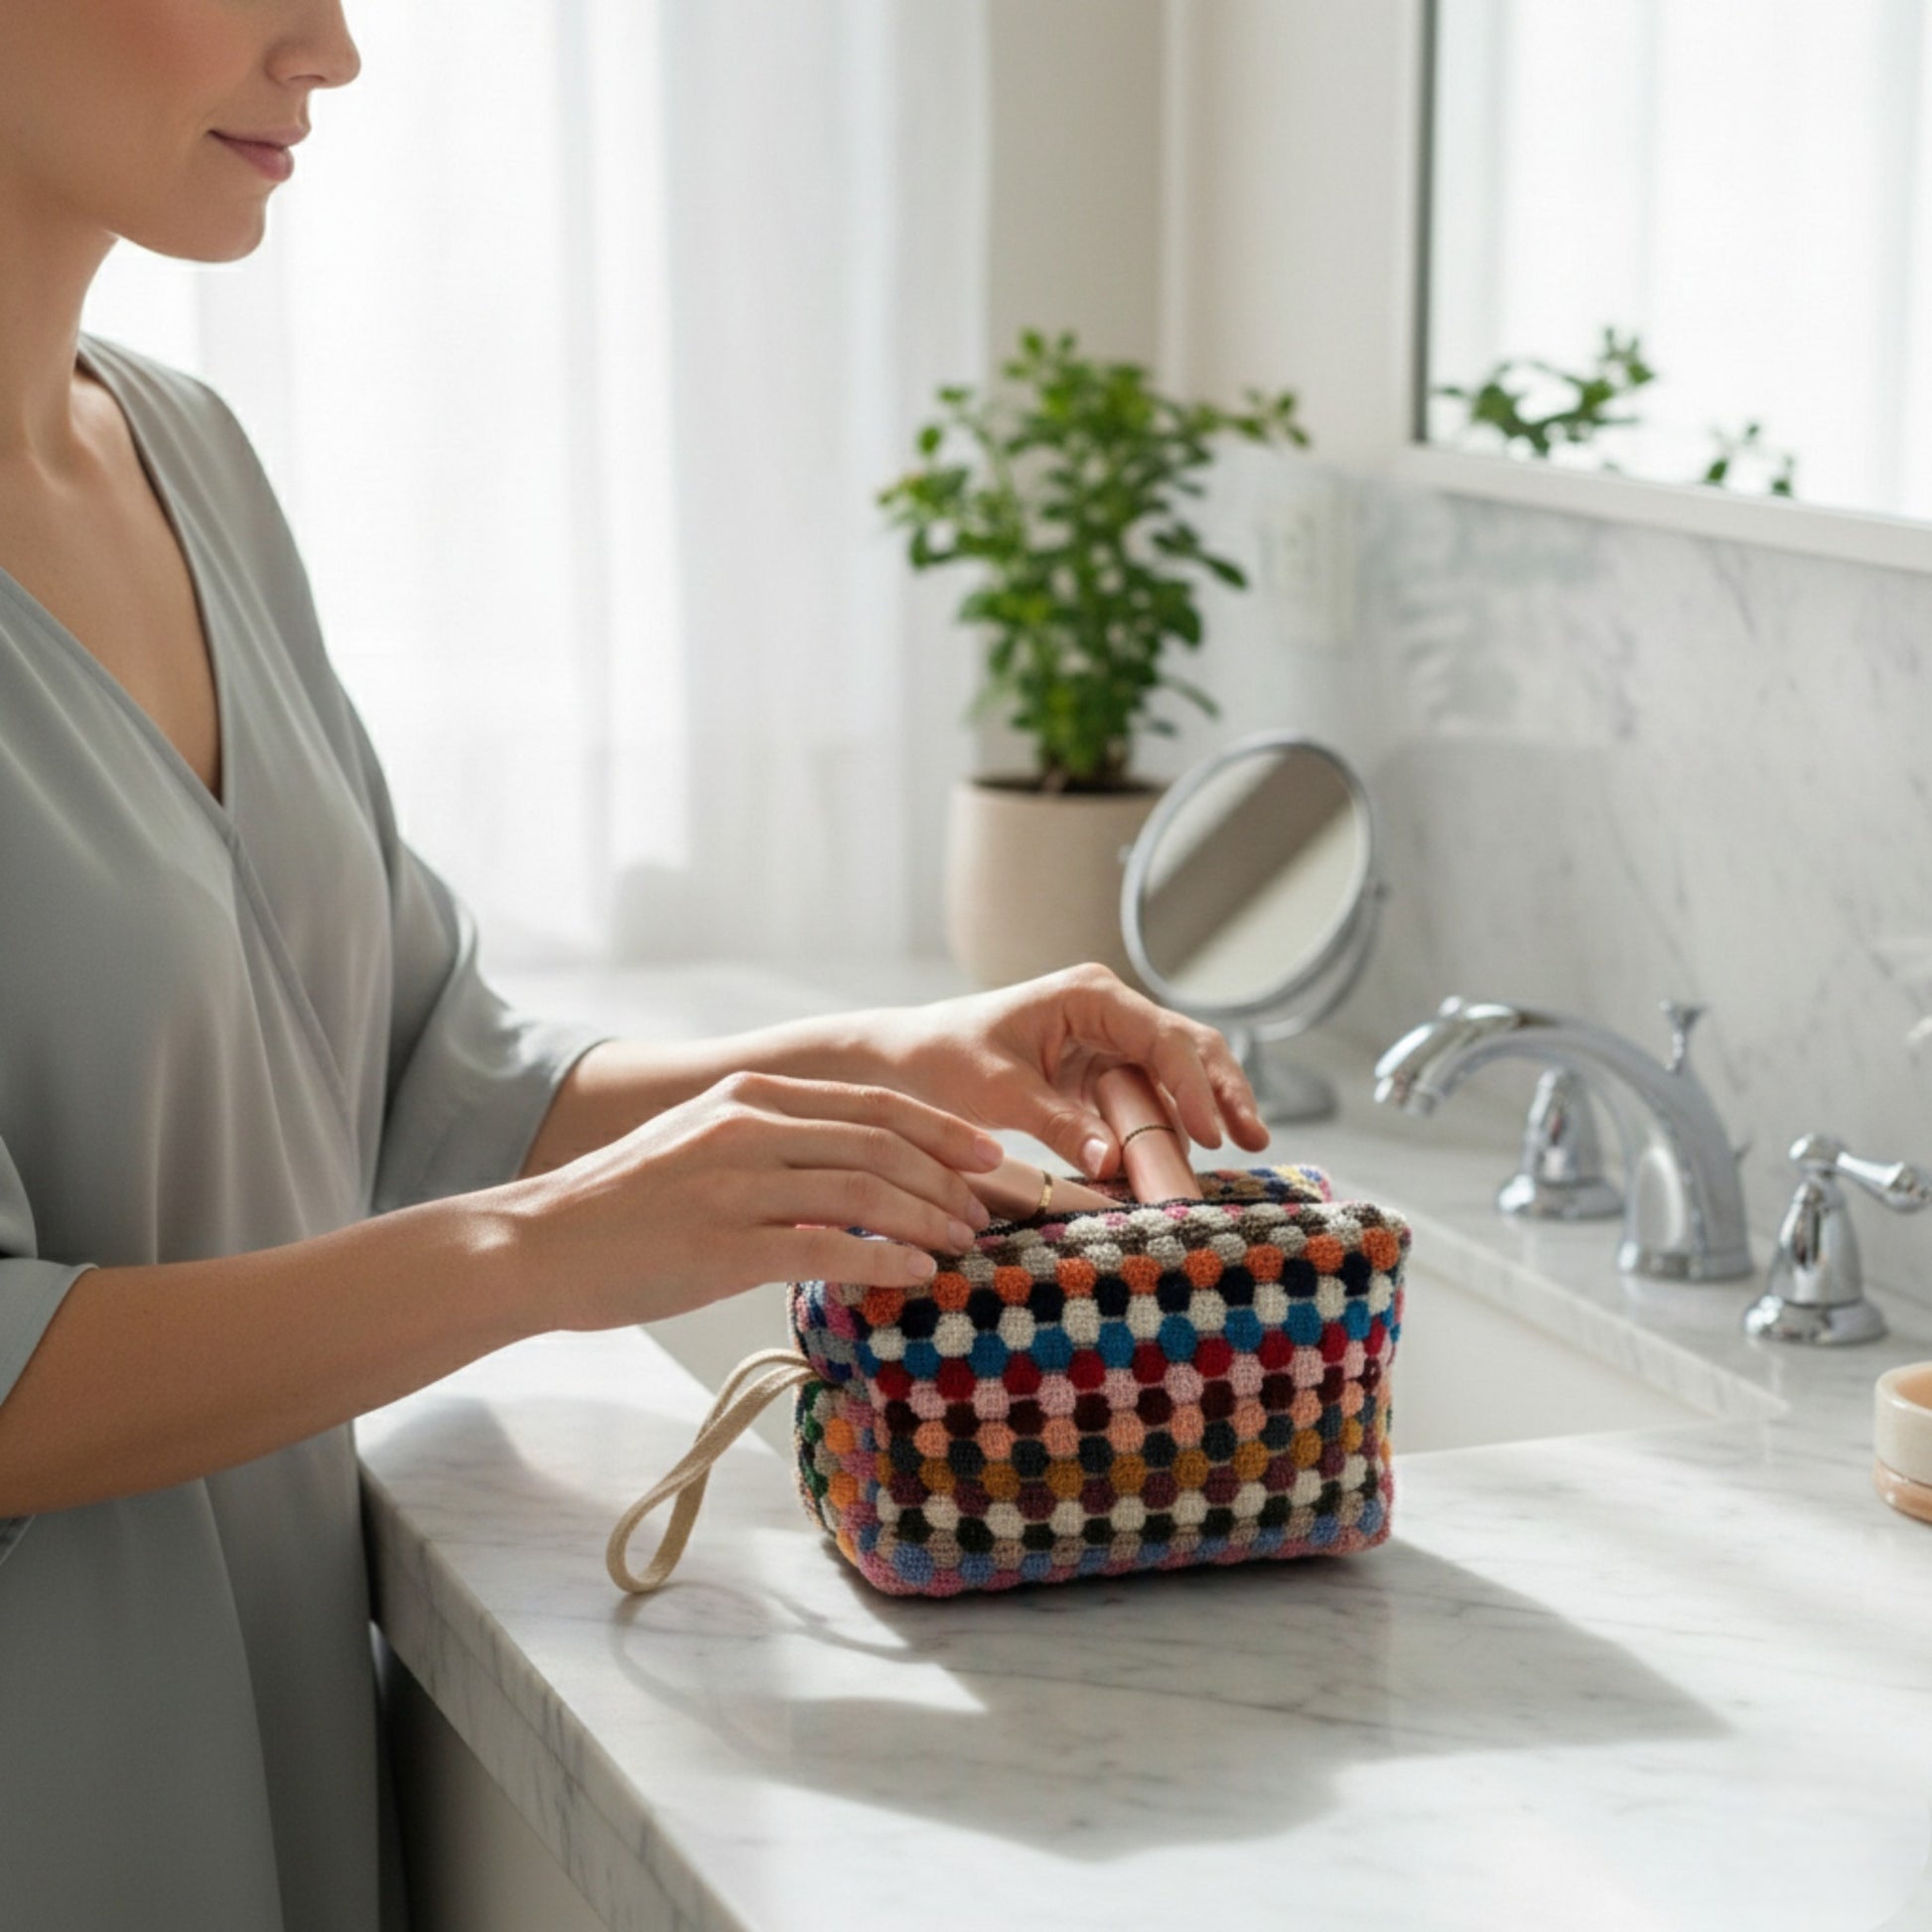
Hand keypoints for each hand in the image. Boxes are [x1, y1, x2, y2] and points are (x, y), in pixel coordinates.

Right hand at [521, 1072, 1003, 1330]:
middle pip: (880, 1142)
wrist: (538, 1245)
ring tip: (962, 1244)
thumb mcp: (703, 1147)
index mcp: (748, 1097)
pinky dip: (883, 1258)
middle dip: (946, 1177)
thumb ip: (773, 1146)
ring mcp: (734, 1184)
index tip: (987, 1155)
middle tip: (986, 1210)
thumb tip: (852, 1175)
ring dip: (927, 1218)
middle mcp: (747, 1127)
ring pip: (863, 1190)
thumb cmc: (626, 1208)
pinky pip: (825, 1246)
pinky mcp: (720, 1245)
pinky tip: (918, 1273)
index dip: (939, 1129)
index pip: (870, 1103)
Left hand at [868, 963, 1270, 1180]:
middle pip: (1189, 1047)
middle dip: (1225, 1091)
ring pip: (1178, 1075)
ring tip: (1234, 1156)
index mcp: (1089, 995)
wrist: (909, 1060)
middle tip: (1255, 1139)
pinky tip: (1181, 1164)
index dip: (1195, 1085)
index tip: (1214, 1133)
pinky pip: (1148, 1100)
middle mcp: (1109, 1011)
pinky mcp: (1102, 1073)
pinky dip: (1168, 1130)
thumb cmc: (945, 1059)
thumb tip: (1113, 1162)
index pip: (1162, 1037)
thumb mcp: (998, 1092)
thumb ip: (1058, 1123)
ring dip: (1203, 1114)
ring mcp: (1110, 1041)